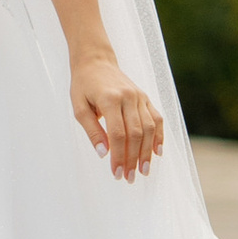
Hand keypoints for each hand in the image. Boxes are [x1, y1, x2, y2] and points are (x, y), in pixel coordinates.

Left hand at [71, 48, 163, 182]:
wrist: (96, 61)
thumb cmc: (84, 85)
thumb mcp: (79, 107)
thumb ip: (92, 131)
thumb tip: (104, 154)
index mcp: (110, 99)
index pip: (117, 134)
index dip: (118, 156)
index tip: (117, 173)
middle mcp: (128, 97)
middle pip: (135, 134)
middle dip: (133, 159)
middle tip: (130, 178)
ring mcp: (139, 96)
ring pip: (148, 128)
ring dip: (147, 152)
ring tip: (144, 170)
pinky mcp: (145, 97)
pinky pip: (156, 118)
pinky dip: (159, 136)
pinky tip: (157, 152)